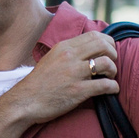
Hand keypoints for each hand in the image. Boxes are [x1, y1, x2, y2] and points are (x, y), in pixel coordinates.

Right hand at [3, 31, 121, 129]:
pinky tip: (112, 90)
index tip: (109, 52)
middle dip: (113, 54)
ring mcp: (74, 74)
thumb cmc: (39, 83)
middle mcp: (70, 57)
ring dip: (114, 70)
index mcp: (64, 47)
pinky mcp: (78, 91)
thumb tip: (88, 50)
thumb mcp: (51, 59)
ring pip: (107, 63)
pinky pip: (105, 85)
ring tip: (110, 77)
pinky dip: (113, 87)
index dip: (108, 42)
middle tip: (111, 64)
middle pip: (104, 45)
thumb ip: (68, 52)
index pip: (94, 35)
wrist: (25, 102)